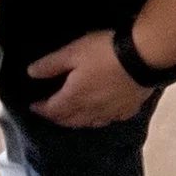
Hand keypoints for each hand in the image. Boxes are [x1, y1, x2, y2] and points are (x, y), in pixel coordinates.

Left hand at [29, 30, 150, 128]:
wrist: (144, 58)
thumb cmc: (104, 52)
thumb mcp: (72, 52)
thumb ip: (51, 64)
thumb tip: (31, 73)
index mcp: (75, 97)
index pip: (53, 109)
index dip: (41, 109)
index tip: (33, 107)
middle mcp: (91, 111)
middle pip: (69, 120)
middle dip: (57, 117)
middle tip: (49, 112)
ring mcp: (111, 112)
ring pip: (88, 123)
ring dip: (76, 121)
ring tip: (70, 116)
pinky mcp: (128, 110)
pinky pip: (107, 120)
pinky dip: (97, 119)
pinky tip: (99, 114)